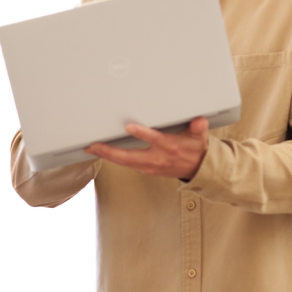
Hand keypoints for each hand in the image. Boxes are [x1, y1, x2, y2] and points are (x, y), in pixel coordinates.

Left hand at [86, 117, 209, 178]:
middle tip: (95, 145)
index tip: (129, 127)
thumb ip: (199, 127)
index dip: (141, 133)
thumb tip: (199, 122)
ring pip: (125, 162)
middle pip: (130, 156)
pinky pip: (126, 164)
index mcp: (169, 146)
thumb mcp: (200, 136)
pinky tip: (103, 153)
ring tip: (92, 148)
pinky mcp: (146, 169)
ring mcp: (150, 166)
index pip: (154, 139)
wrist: (198, 169)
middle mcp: (157, 158)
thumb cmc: (195, 149)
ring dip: (107, 155)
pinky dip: (114, 158)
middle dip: (111, 151)